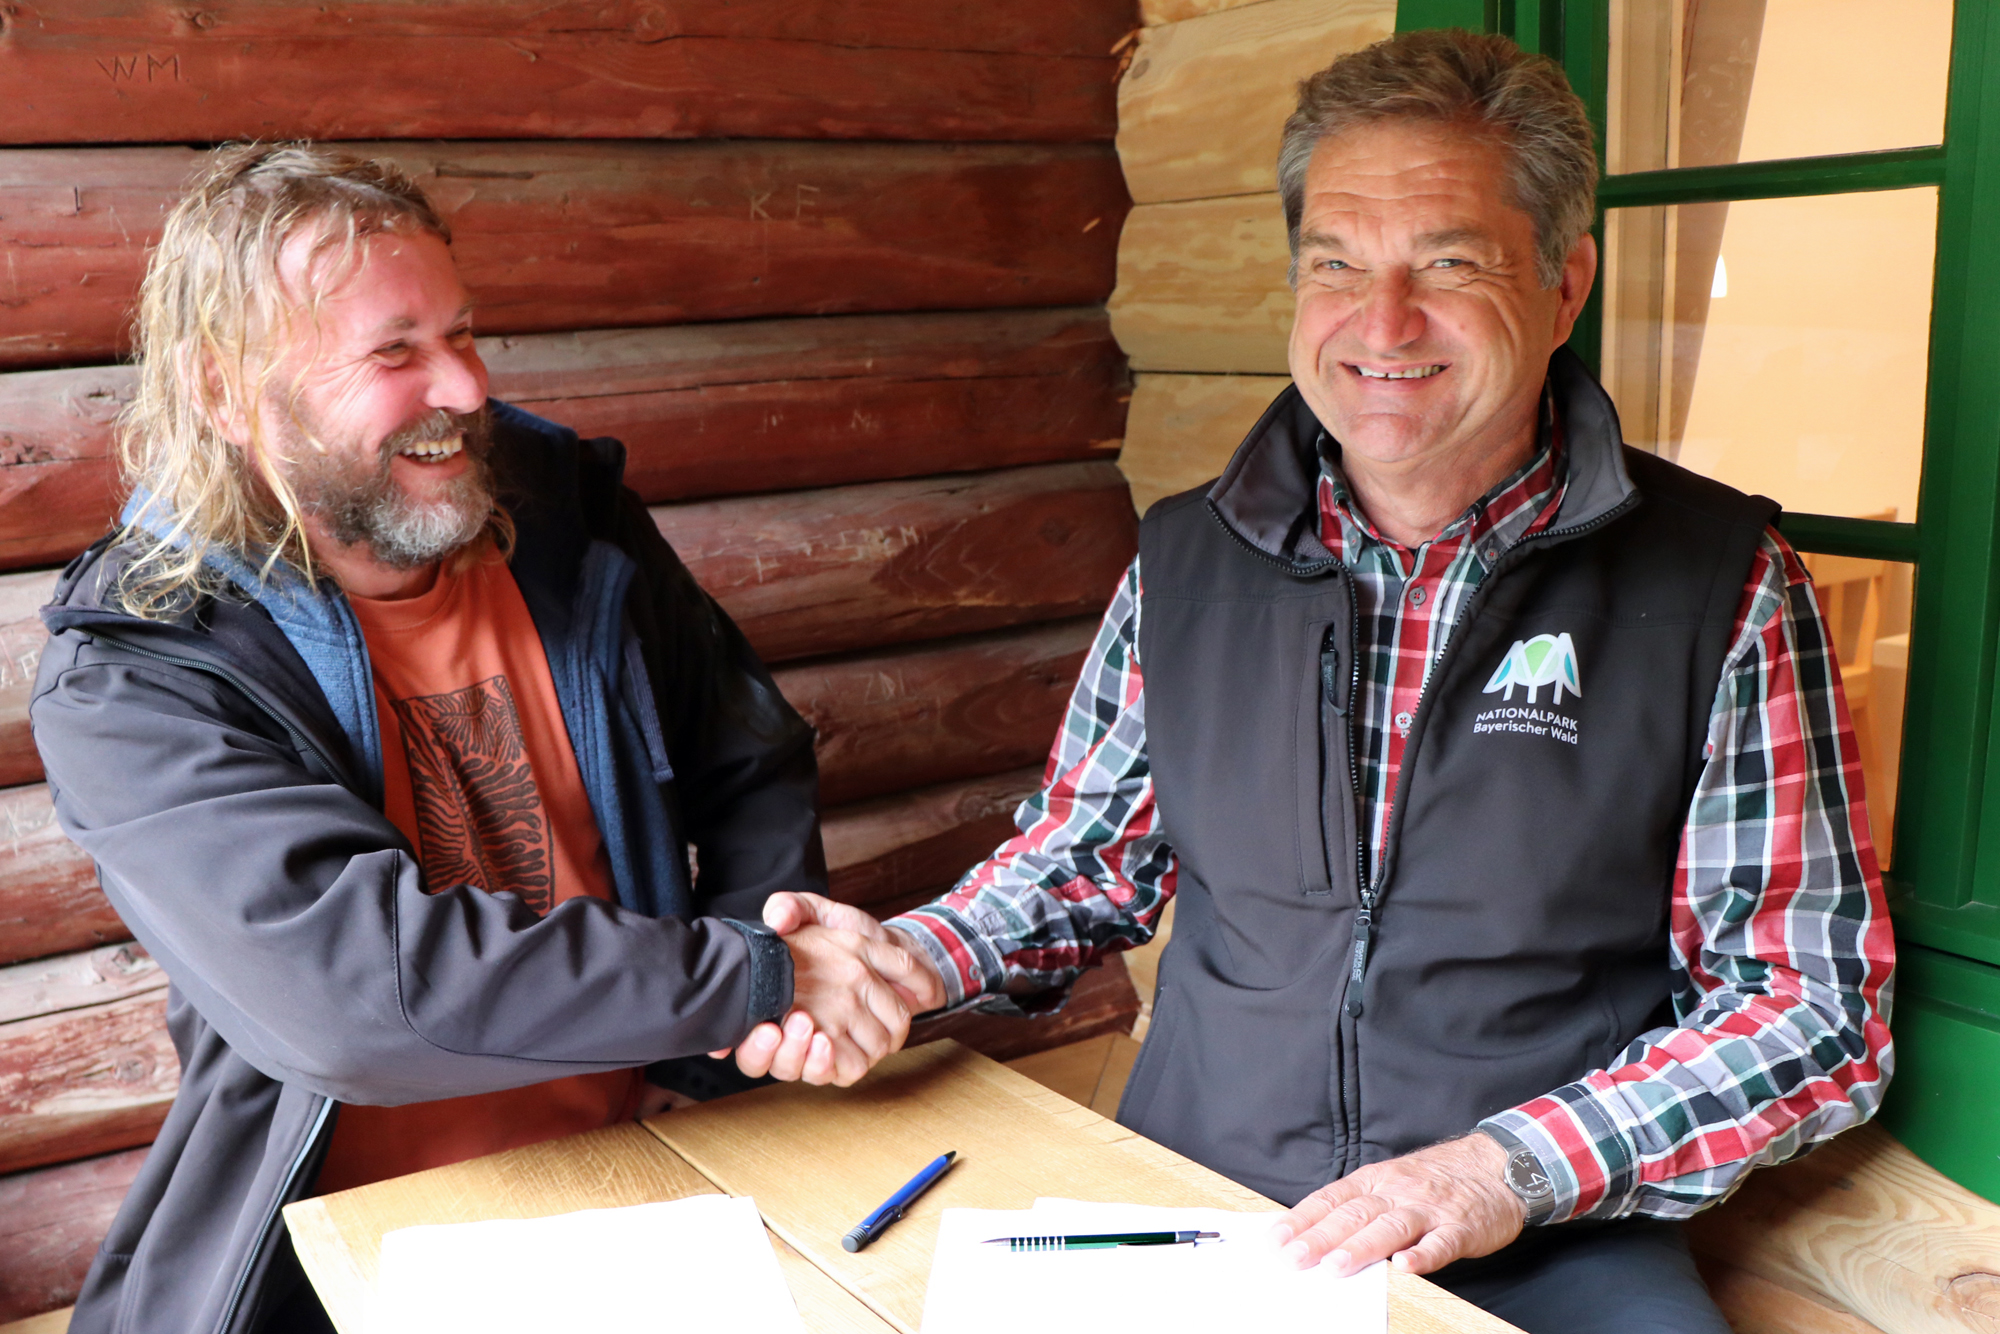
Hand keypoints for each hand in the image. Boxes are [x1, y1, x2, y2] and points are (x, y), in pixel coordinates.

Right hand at [710, 893, 947, 1086]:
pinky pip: (848, 1071)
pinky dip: (846, 1062)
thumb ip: (790, 907)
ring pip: (811, 1072)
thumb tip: (774, 920)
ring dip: (816, 1058)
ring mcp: (824, 1047)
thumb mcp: (813, 911)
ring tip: (823, 1035)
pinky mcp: (855, 1055)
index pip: (749, 1046)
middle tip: (802, 1022)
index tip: (768, 1030)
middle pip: (781, 1064)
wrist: (888, 947)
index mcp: (772, 1003)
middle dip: (789, 1050)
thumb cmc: (845, 933)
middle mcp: (792, 1033)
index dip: (754, 1047)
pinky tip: (842, 1043)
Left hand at [1269, 1133, 1524, 1275]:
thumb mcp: (1390, 1182)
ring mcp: (1429, 1209)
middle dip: (1321, 1238)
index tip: (1276, 1240)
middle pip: (1354, 1215)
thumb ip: (1358, 1206)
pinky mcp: (1461, 1228)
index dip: (1303, 1220)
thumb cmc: (1434, 1180)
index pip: (1331, 1200)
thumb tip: (1313, 1234)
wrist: (1495, 1166)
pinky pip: (1440, 1243)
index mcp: (1375, 1180)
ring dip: (1361, 1247)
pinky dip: (1422, 1256)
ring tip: (1336, 1267)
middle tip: (1294, 1259)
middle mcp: (1397, 1191)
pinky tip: (1405, 1267)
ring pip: (1390, 1228)